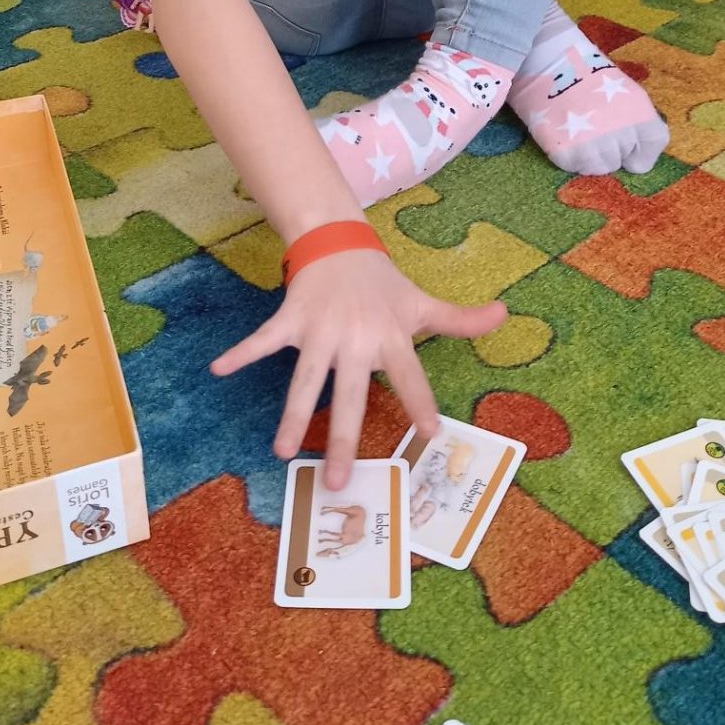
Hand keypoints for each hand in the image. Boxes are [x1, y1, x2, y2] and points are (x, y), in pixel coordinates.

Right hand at [209, 249, 506, 490]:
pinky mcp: (291, 319)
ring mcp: (320, 331)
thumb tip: (506, 315)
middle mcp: (356, 339)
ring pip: (305, 381)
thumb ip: (460, 319)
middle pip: (350, 396)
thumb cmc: (383, 285)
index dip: (421, 403)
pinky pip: (263, 341)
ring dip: (294, 416)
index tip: (429, 436)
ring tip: (285, 452)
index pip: (411, 376)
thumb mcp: (421, 303)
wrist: (340, 242)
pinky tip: (218, 370)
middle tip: (340, 482)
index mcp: (391, 337)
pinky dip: (241, 353)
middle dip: (344, 439)